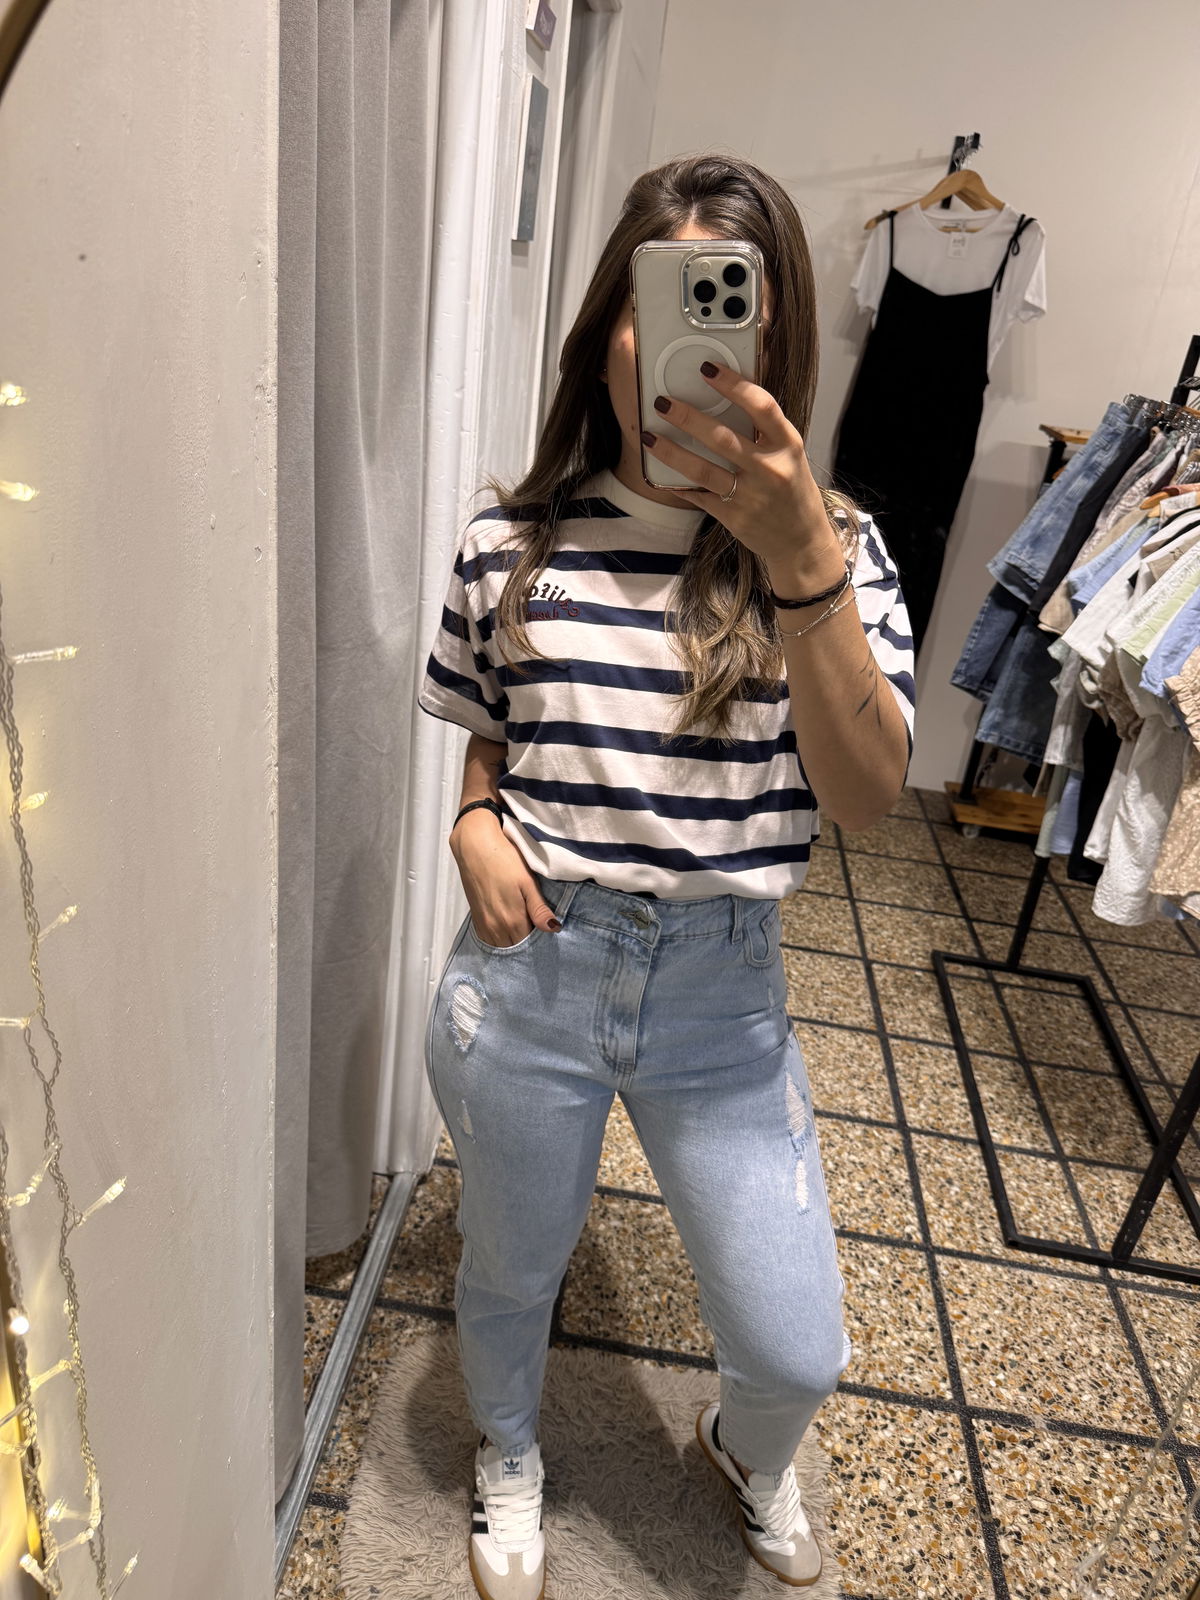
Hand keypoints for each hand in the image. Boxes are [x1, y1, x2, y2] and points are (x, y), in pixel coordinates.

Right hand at [450, 810, 561, 945]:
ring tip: (522, 930)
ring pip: (501, 946)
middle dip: (527, 944)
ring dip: (512, 943)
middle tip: (537, 931)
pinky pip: (489, 939)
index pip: (530, 944)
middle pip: (515, 947)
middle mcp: (496, 927)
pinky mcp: (476, 917)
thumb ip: (538, 908)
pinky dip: (499, 939)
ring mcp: (484, 924)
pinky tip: (507, 929)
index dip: (540, 941)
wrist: (475, 846)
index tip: (546, 933)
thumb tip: (554, 929)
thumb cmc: (505, 860)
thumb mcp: (527, 882)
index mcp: (513, 920)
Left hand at [640, 361, 843, 583]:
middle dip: (688, 418)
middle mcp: (770, 469)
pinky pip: (700, 496)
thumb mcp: (789, 453)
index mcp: (788, 445)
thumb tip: (732, 389)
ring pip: (703, 470)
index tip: (707, 369)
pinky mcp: (735, 518)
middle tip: (662, 402)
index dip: (734, 385)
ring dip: (672, 452)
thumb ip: (765, 427)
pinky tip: (660, 473)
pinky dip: (679, 484)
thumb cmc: (792, 488)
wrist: (802, 540)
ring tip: (649, 436)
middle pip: (723, 438)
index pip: (761, 407)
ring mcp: (751, 496)